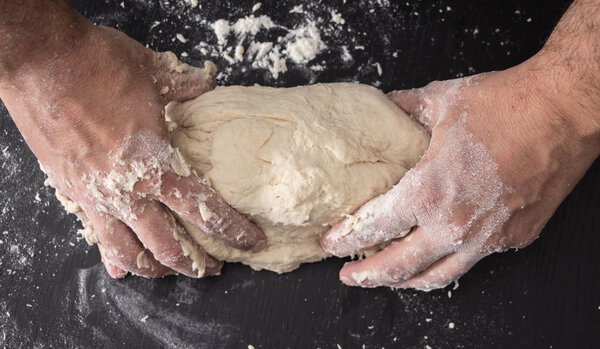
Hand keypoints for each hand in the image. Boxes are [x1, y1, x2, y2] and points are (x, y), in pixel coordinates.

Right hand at [0, 24, 265, 277]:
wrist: (37, 60)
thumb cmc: (97, 63)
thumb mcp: (153, 72)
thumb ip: (187, 87)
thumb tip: (210, 85)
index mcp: (157, 164)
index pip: (206, 211)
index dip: (234, 231)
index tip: (253, 241)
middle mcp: (129, 191)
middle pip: (170, 247)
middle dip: (197, 264)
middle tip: (214, 268)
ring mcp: (97, 197)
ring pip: (130, 254)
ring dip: (157, 270)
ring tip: (174, 271)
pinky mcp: (73, 193)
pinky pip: (97, 238)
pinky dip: (113, 257)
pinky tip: (121, 267)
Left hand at [321, 63, 599, 289]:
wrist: (565, 111)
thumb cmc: (504, 104)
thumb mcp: (438, 101)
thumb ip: (399, 110)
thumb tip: (378, 109)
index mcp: (428, 193)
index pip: (374, 227)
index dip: (346, 238)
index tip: (330, 243)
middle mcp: (454, 225)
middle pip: (399, 267)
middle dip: (368, 275)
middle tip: (349, 275)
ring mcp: (487, 238)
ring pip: (437, 277)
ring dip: (405, 282)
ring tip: (387, 279)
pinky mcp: (513, 239)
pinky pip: (471, 261)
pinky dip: (445, 264)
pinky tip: (435, 255)